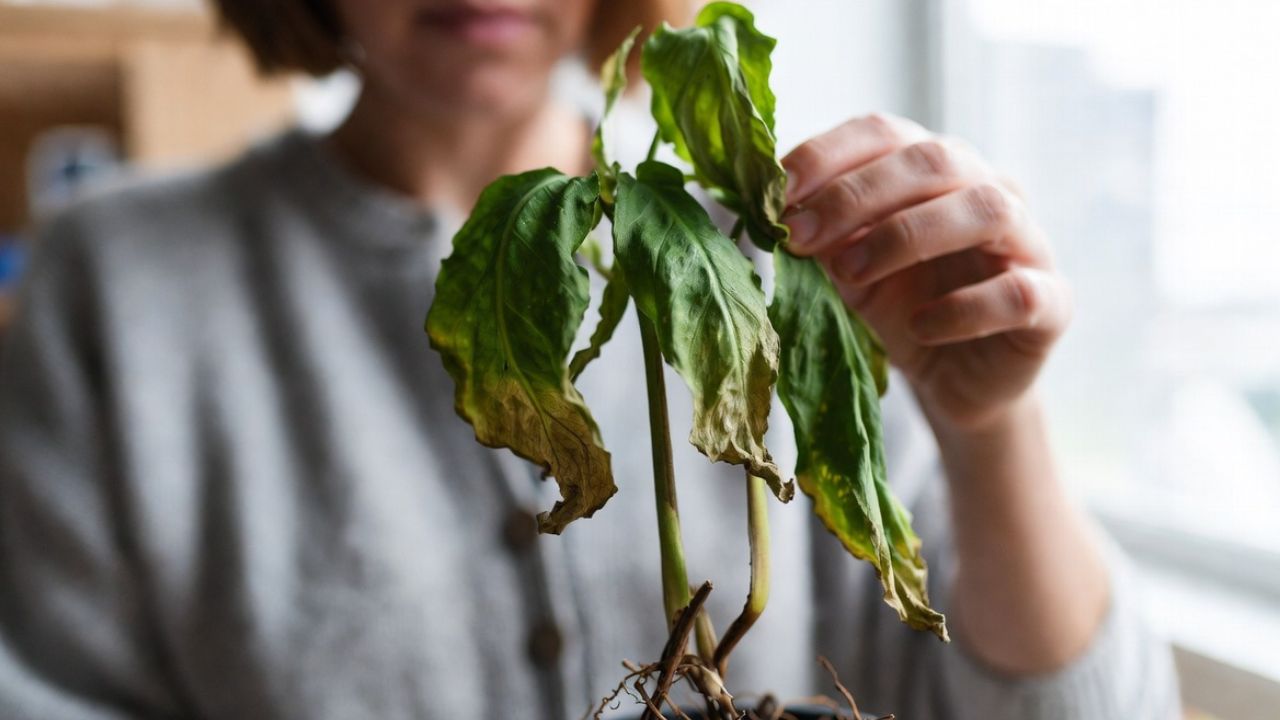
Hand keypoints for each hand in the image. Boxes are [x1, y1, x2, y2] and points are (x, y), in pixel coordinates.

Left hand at [781, 114, 1071, 434]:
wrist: (954, 382)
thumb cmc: (900, 307)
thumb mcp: (846, 267)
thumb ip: (819, 233)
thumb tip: (767, 204)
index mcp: (933, 169)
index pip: (884, 133)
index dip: (828, 155)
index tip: (775, 191)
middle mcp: (986, 188)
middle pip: (932, 161)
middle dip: (855, 196)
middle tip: (799, 237)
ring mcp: (1027, 242)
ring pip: (986, 209)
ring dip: (906, 236)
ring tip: (850, 275)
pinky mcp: (1051, 303)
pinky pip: (1019, 293)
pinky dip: (965, 309)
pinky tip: (922, 328)